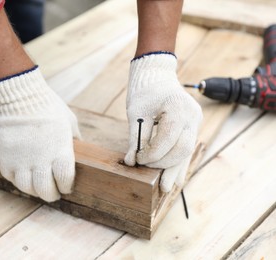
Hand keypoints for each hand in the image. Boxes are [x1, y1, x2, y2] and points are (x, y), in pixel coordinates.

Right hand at [0, 66, 80, 201]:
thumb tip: (80, 150)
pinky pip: (11, 178)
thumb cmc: (50, 107)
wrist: (22, 97)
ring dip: (35, 190)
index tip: (66, 186)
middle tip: (53, 193)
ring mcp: (22, 161)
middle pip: (46, 190)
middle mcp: (41, 160)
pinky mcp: (6, 158)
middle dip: (52, 194)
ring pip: (28, 188)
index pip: (65, 180)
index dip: (67, 186)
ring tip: (38, 187)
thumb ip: (75, 141)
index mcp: (61, 152)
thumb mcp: (70, 123)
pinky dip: (18, 180)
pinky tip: (24, 175)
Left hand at [124, 52, 201, 191]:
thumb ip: (136, 138)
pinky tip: (175, 179)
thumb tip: (132, 162)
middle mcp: (192, 116)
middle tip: (147, 170)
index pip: (167, 140)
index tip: (137, 159)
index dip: (151, 154)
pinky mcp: (193, 127)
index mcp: (178, 108)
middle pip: (181, 149)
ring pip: (187, 152)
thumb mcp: (136, 112)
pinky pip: (186, 148)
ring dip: (174, 170)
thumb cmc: (145, 91)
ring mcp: (196, 122)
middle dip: (163, 164)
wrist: (157, 76)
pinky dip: (178, 163)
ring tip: (165, 188)